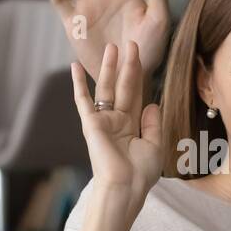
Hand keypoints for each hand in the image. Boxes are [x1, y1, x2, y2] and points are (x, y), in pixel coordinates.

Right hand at [69, 41, 163, 212]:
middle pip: (123, 86)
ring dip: (108, 67)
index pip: (136, 95)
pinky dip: (78, 83)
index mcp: (132, 126)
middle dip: (128, 65)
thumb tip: (153, 103)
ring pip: (106, 87)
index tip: (141, 57)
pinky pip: (83, 100)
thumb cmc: (140, 173)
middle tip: (131, 43)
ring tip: (112, 46)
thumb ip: (153, 123)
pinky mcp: (91, 123)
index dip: (139, 76)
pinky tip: (75, 66)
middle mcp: (117, 120)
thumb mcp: (155, 145)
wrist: (125, 187)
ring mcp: (103, 120)